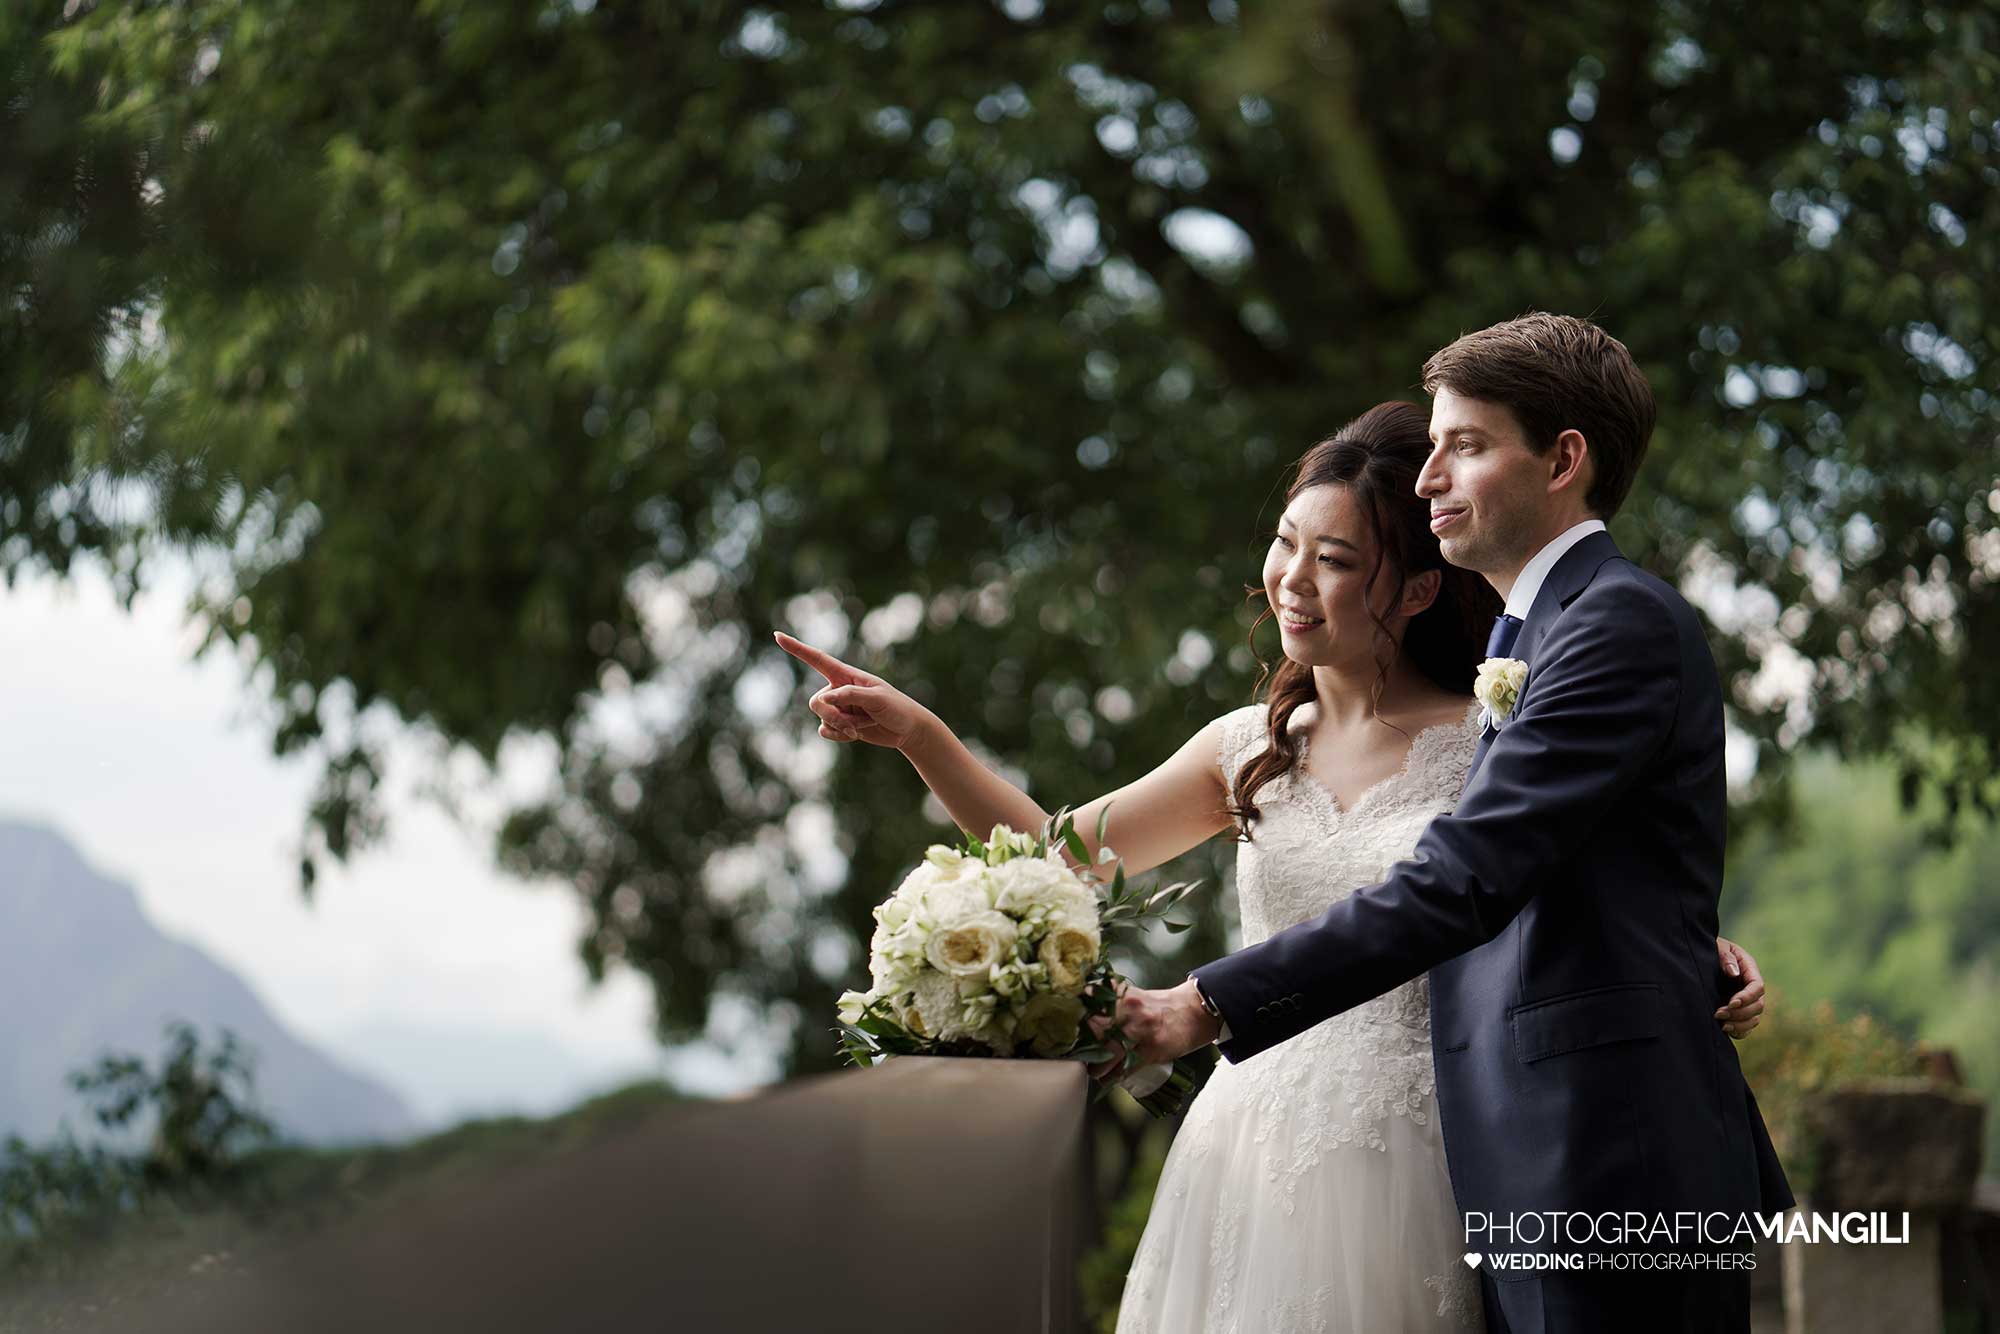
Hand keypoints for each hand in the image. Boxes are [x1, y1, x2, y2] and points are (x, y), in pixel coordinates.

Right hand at [774, 631, 932, 750]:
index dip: (797, 648)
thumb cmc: (897, 708)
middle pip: (816, 702)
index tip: (777, 635)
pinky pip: (826, 731)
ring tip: (862, 727)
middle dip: (832, 716)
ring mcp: (839, 708)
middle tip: (854, 725)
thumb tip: (824, 699)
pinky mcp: (841, 725)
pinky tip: (856, 735)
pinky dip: (839, 736)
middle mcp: (839, 690)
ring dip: (840, 727)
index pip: (817, 659)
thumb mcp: (877, 699)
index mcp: (847, 675)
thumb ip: (850, 695)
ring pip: (821, 718)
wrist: (908, 730)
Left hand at [1083, 978, 1219, 1081]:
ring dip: (1095, 1067)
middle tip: (1075, 1055)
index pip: (1088, 1007)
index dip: (1072, 1021)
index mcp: (1122, 995)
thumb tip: (1075, 1010)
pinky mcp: (1152, 1050)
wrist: (1192, 1012)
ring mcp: (1141, 1030)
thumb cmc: (1156, 1006)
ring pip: (1107, 1053)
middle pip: (1094, 1031)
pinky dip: (1111, 1077)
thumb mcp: (1130, 997)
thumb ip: (1105, 1001)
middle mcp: (1130, 1010)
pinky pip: (1124, 1069)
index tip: (1063, 1032)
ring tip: (1092, 1070)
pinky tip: (1106, 1078)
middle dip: (1082, 1046)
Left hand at [1714, 936, 1766, 1038]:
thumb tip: (1734, 972)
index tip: (1732, 1003)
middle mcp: (1750, 987)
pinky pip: (1745, 1027)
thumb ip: (1726, 957)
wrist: (1699, 956)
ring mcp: (1745, 1001)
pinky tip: (1725, 1030)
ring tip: (1722, 1025)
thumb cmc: (1711, 949)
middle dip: (1740, 1013)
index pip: (1757, 987)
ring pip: (1753, 1019)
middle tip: (1719, 1013)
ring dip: (1739, 1024)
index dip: (1747, 997)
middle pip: (1758, 1006)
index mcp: (1749, 970)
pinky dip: (1739, 1032)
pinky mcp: (1737, 1012)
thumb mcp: (1718, 947)